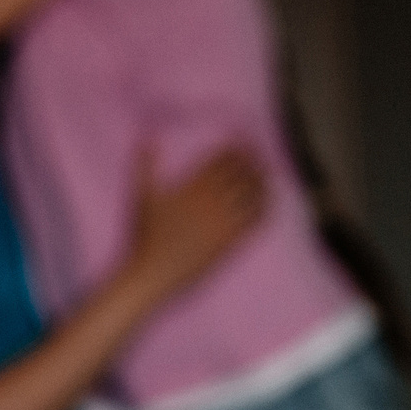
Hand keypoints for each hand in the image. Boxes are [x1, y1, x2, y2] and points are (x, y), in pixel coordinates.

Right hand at [127, 142, 266, 298]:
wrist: (157, 270)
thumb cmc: (147, 233)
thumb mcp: (143, 196)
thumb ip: (145, 166)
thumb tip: (145, 140)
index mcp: (192, 189)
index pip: (219, 164)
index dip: (233, 151)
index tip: (240, 142)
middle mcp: (212, 203)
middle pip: (239, 176)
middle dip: (250, 161)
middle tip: (257, 152)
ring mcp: (225, 223)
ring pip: (252, 196)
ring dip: (261, 181)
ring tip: (265, 171)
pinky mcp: (233, 240)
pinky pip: (256, 220)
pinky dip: (265, 206)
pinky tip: (267, 200)